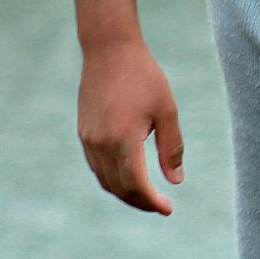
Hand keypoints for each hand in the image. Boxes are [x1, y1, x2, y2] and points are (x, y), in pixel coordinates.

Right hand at [77, 39, 184, 214]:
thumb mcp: (166, 110)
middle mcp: (102, 144)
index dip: (152, 202)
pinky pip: (97, 167)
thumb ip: (171, 148)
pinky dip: (113, 179)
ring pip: (106, 181)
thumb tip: (175, 180)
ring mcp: (89, 140)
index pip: (137, 185)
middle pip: (120, 189)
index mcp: (123, 139)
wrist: (109, 49)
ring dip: (126, 193)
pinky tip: (128, 176)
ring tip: (147, 195)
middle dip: (141, 202)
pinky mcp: (84, 133)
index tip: (168, 209)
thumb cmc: (143, 76)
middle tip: (161, 205)